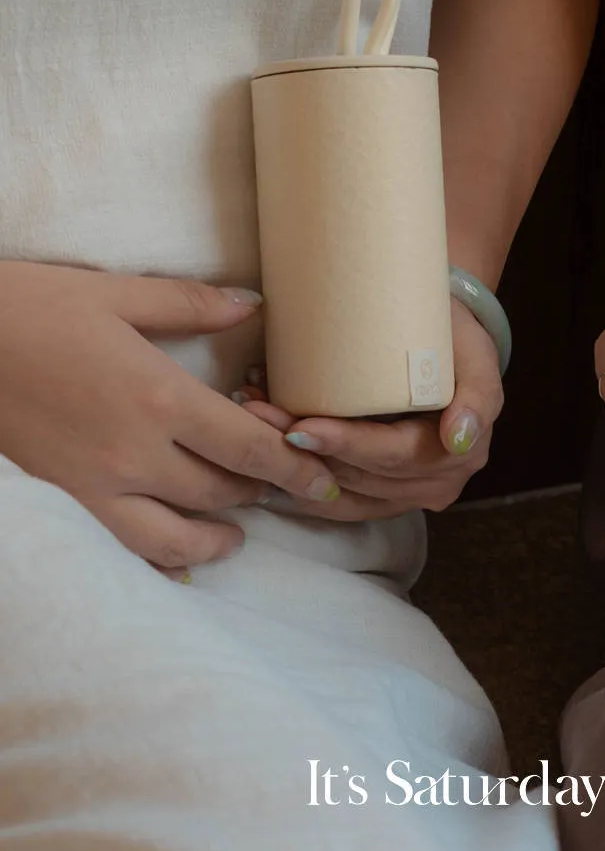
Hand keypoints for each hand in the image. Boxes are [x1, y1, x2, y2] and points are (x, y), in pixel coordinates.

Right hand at [0, 262, 341, 570]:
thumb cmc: (34, 307)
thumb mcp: (117, 294)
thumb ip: (191, 304)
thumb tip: (253, 304)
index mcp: (161, 397)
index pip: (249, 447)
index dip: (295, 468)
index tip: (324, 481)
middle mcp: (136, 451)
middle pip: (222, 491)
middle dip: (262, 494)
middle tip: (286, 489)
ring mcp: (97, 483)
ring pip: (175, 534)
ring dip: (216, 536)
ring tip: (236, 533)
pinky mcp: (65, 498)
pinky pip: (124, 543)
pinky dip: (160, 557)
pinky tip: (176, 554)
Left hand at [234, 300, 502, 518]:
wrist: (448, 342)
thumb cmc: (454, 336)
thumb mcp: (475, 350)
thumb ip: (478, 392)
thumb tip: (457, 438)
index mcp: (464, 451)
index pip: (394, 455)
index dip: (346, 446)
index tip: (300, 428)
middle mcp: (439, 483)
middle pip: (361, 474)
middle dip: (304, 449)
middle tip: (255, 413)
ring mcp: (411, 495)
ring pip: (342, 489)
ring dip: (293, 461)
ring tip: (254, 419)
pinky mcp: (386, 498)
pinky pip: (339, 504)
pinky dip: (302, 480)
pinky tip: (267, 454)